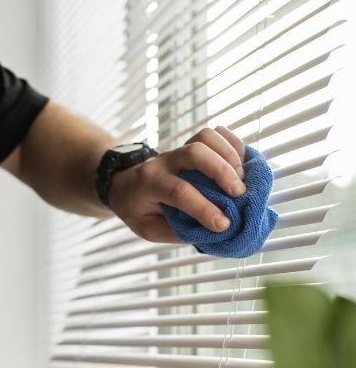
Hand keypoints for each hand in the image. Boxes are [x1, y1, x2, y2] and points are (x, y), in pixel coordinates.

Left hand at [108, 126, 246, 242]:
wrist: (123, 185)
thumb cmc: (137, 210)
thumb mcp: (147, 229)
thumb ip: (175, 231)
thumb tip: (210, 234)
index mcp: (149, 184)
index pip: (179, 191)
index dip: (204, 208)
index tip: (224, 225)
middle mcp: (163, 162)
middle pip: (194, 153)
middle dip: (221, 172)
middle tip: (239, 194)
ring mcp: (177, 150)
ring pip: (205, 138)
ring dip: (229, 155)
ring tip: (242, 179)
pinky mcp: (189, 144)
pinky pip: (213, 134)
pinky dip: (232, 144)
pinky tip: (242, 163)